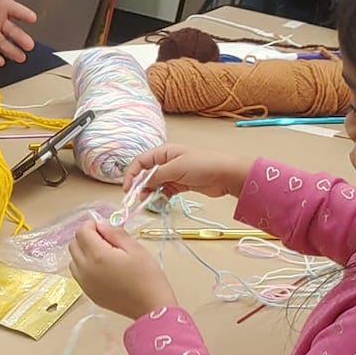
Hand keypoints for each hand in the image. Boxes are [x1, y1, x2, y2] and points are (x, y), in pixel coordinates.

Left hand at [69, 220, 177, 319]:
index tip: (106, 229)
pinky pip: (78, 274)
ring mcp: (84, 283)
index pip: (82, 231)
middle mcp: (85, 269)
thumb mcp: (135, 248)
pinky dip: (85, 267)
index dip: (93, 225)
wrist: (151, 307)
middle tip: (107, 242)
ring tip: (105, 256)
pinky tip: (103, 270)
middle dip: (87, 237)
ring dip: (84, 253)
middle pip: (74, 244)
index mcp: (97, 255)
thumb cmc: (147, 277)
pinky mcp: (88, 293)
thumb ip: (115, 233)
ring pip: (73, 259)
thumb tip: (101, 224)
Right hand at [123, 145, 253, 198]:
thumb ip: (156, 176)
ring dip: (151, 193)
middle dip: (141, 186)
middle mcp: (167, 162)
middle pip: (147, 174)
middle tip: (139, 199)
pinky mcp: (182, 184)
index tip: (128, 188)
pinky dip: (162, 197)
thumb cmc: (203, 165)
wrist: (227, 175)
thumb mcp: (176, 168)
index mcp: (164, 152)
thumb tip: (142, 182)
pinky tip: (162, 202)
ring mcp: (175, 173)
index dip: (132, 174)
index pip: (141, 161)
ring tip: (150, 202)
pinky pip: (166, 191)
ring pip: (156, 184)